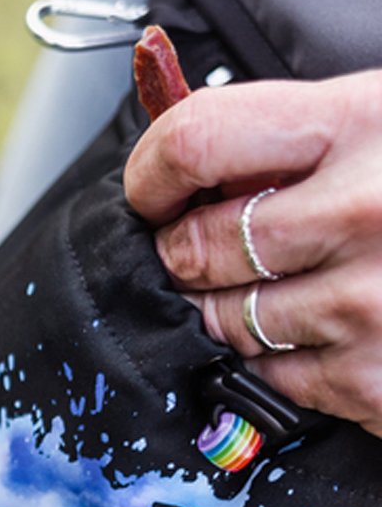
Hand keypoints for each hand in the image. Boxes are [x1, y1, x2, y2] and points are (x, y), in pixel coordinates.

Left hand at [123, 71, 381, 438]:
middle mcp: (366, 214)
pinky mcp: (376, 383)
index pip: (198, 141)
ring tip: (285, 285)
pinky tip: (330, 329)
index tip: (149, 191)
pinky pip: (273, 378)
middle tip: (204, 249)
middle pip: (196, 247)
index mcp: (367, 123)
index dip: (151, 171)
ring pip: (226, 321)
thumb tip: (184, 170)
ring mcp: (371, 307)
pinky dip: (281, 361)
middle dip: (183, 253)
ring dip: (230, 309)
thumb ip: (295, 141)